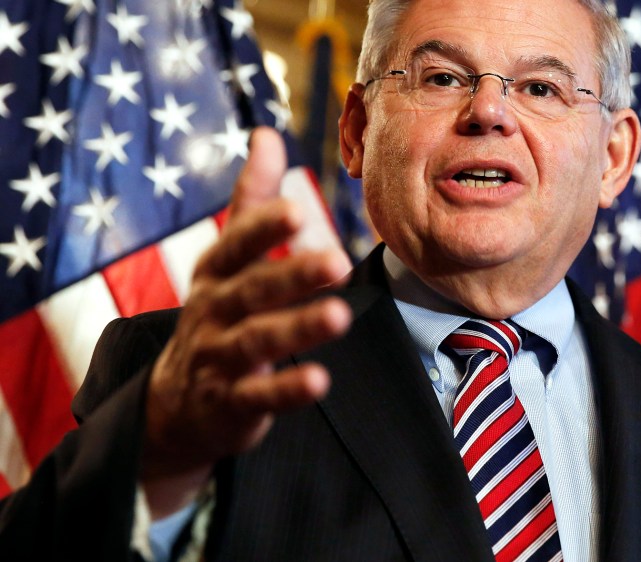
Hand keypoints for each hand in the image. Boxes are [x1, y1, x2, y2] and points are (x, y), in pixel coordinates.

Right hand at [140, 128, 352, 516]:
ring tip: (340, 316)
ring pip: (257, 341)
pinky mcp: (231, 404)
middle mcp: (213, 312)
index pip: (236, 244)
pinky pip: (259, 395)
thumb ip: (250, 200)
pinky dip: (286, 388)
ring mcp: (219, 359)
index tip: (296, 209)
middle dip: (290, 275)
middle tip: (335, 260)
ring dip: (298, 328)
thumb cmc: (216, 314)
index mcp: (216, 273)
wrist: (175, 404)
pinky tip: (320, 379)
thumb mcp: (227, 257)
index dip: (262, 228)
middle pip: (251, 290)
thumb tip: (268, 133)